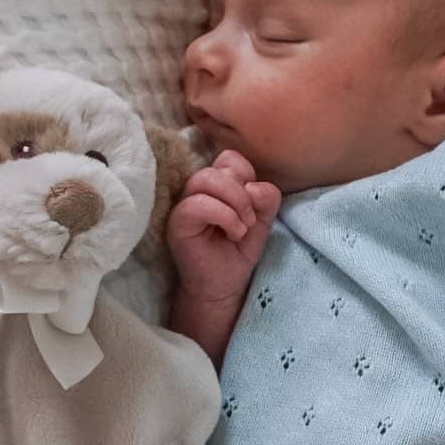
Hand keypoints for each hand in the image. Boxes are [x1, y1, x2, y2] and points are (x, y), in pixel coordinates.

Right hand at [167, 149, 280, 303]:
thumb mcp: (263, 222)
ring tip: (242, 228)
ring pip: (206, 179)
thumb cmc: (236, 252)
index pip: (229, 158)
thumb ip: (267, 198)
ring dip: (235, 203)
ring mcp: (184, 204)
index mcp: (216, 185)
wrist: (222, 286)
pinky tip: (233, 234)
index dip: (247, 176)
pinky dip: (224, 216)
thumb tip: (254, 187)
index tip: (253, 206)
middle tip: (250, 221)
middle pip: (218, 167)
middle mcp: (197, 190)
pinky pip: (198, 204)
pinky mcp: (178, 222)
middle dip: (242, 193)